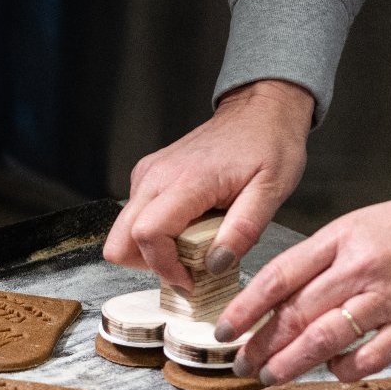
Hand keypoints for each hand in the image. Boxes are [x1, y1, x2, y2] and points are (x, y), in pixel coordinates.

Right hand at [103, 79, 312, 289]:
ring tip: (197, 244)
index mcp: (186, 180)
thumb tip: (215, 266)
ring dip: (155, 250)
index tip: (192, 279)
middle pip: (119, 240)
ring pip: (124, 232)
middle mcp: (156, 176)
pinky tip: (191, 226)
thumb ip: (243, 231)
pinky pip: (136, 217)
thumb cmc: (268, 144)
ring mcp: (148, 174)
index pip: (147, 234)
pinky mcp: (148, 175)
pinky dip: (157, 233)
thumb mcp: (271, 191)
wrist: (259, 110)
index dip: (164, 267)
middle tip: (189, 268)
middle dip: (150, 264)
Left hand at [218, 177, 390, 384]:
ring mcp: (389, 298)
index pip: (278, 276)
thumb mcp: (363, 223)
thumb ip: (325, 257)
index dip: (245, 308)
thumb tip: (284, 292)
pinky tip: (334, 372)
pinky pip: (372, 356)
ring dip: (292, 363)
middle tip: (242, 362)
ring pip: (326, 339)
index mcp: (341, 238)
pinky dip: (347, 369)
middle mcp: (360, 268)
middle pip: (295, 313)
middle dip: (262, 344)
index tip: (226, 328)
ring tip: (271, 375)